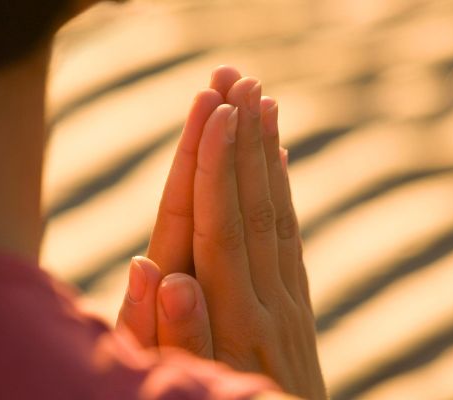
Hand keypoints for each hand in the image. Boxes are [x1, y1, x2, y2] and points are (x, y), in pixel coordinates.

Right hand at [119, 66, 325, 398]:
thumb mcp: (186, 388)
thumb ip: (169, 334)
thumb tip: (154, 269)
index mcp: (229, 320)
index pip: (219, 229)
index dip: (214, 169)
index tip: (215, 112)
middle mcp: (264, 303)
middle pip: (252, 208)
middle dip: (243, 141)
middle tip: (238, 79)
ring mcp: (288, 304)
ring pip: (278, 216)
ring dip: (268, 154)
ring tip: (263, 99)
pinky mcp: (298, 308)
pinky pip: (292, 239)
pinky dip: (284, 192)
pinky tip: (280, 158)